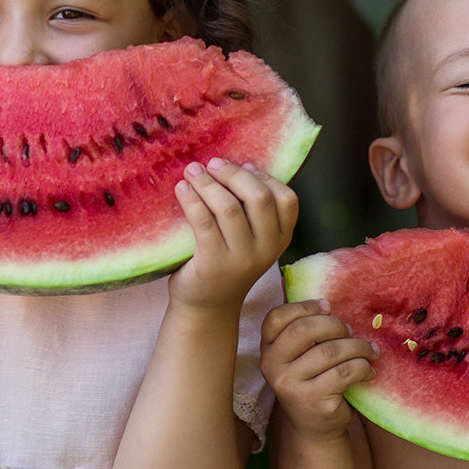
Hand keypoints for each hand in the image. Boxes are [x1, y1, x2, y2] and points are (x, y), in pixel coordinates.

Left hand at [168, 160, 299, 311]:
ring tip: (192, 171)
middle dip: (233, 174)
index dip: (265, 176)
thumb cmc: (227, 262)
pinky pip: (203, 221)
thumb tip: (237, 165)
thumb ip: (252, 211)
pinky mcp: (213, 263)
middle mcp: (266, 249)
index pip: (287, 199)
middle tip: (212, 163)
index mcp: (281, 239)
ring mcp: (241, 258)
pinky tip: (181, 189)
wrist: (208, 305)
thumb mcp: (251, 239)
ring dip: (208, 183)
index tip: (243, 164)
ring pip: (228, 207)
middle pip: (258, 198)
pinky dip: (191, 199)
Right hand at [262, 300, 378, 437]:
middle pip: (304, 329)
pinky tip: (369, 370)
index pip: (276, 317)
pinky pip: (345, 372)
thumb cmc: (312, 382)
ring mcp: (290, 384)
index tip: (327, 308)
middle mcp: (271, 366)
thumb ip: (304, 330)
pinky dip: (363, 367)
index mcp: (267, 349)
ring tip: (370, 351)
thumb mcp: (300, 356)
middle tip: (351, 332)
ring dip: (358, 347)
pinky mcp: (312, 400)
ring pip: (330, 351)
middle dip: (335, 325)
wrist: (315, 427)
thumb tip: (320, 297)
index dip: (304, 307)